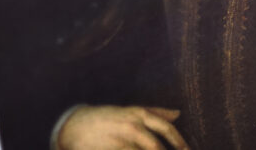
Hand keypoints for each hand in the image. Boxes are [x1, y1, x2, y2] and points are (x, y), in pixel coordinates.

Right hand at [56, 105, 189, 149]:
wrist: (76, 125)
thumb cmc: (109, 118)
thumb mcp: (133, 110)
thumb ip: (157, 113)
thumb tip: (178, 113)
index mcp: (140, 115)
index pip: (165, 128)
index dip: (179, 141)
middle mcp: (132, 127)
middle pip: (156, 147)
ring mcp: (120, 141)